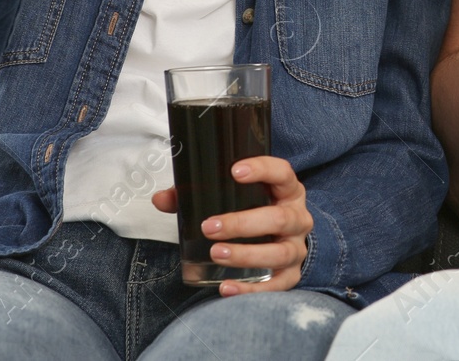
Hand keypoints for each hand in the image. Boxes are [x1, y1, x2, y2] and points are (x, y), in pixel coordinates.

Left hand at [151, 156, 313, 294]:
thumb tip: (161, 199)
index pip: (282, 172)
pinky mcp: (291, 275)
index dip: (262, 170)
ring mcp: (296, 248)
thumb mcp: (236, 197)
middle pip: (279, 218)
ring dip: (246, 255)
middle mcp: (297, 217)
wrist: (284, 240)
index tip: (235, 172)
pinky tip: (226, 287)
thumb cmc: (256, 212)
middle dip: (242, 223)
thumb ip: (196, 195)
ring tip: (216, 254)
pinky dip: (251, 289)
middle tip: (209, 227)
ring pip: (279, 252)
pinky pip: (277, 285)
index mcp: (287, 191)